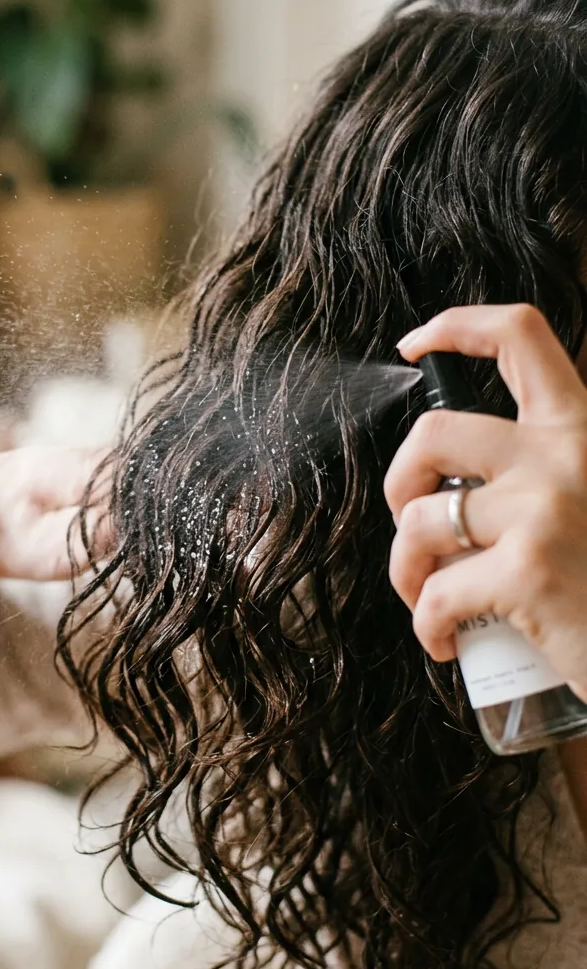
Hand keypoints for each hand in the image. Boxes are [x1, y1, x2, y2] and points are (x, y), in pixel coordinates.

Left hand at [385, 304, 586, 701]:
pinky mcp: (526, 571)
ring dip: (406, 568)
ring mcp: (544, 510)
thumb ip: (546, 470)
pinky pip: (434, 592)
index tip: (412, 344)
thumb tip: (457, 478)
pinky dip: (425, 625)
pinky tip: (445, 641)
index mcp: (580, 430)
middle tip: (415, 525)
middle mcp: (565, 455)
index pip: (520, 337)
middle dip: (399, 483)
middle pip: (432, 433)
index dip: (454, 327)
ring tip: (428, 596)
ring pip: (420, 519)